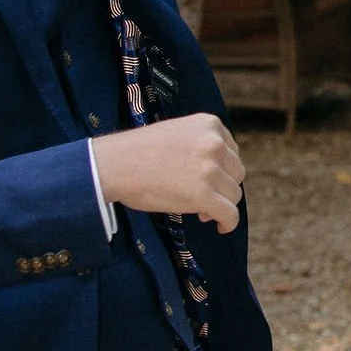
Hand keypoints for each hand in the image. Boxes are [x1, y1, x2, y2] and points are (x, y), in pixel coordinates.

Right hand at [91, 114, 245, 233]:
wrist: (114, 165)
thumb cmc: (139, 152)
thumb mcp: (179, 133)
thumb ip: (202, 146)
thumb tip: (222, 177)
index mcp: (209, 124)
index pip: (232, 152)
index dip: (221, 170)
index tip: (205, 179)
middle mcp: (214, 143)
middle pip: (236, 173)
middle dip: (222, 186)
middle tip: (201, 195)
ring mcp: (210, 169)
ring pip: (234, 194)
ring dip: (220, 203)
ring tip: (200, 208)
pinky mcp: (203, 194)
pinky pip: (230, 214)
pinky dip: (228, 223)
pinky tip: (220, 226)